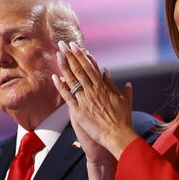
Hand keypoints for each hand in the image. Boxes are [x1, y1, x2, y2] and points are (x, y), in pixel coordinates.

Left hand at [52, 41, 135, 156]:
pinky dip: (61, 86)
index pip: (90, 67)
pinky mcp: (78, 111)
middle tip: (62, 44)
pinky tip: (54, 77)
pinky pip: (67, 96)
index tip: (75, 46)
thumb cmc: (122, 119)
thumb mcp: (123, 99)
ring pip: (72, 79)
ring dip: (64, 66)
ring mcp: (85, 100)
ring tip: (58, 54)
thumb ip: (115, 85)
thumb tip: (107, 72)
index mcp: (103, 86)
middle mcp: (93, 90)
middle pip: (79, 69)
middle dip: (70, 56)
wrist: (117, 135)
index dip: (81, 55)